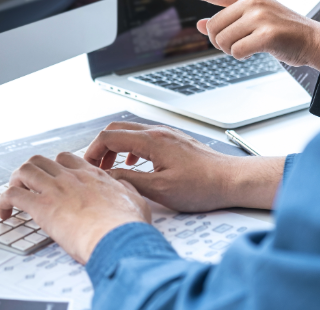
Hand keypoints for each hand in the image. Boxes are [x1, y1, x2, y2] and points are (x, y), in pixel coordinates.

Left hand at [0, 153, 150, 263]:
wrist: (118, 236)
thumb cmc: (127, 224)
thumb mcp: (136, 199)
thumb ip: (127, 189)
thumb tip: (124, 186)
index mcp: (91, 175)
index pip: (66, 158)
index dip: (55, 166)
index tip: (52, 178)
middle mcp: (70, 177)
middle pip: (40, 160)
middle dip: (30, 171)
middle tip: (28, 186)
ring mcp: (55, 190)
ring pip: (24, 171)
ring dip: (15, 182)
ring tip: (13, 196)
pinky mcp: (42, 207)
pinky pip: (13, 195)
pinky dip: (3, 202)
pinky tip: (4, 213)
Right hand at [84, 122, 284, 211]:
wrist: (232, 180)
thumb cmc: (202, 186)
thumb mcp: (160, 190)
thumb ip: (130, 181)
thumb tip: (107, 178)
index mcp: (151, 141)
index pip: (109, 136)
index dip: (92, 151)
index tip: (86, 167)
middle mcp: (158, 132)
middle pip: (117, 129)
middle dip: (100, 147)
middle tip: (94, 167)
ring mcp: (167, 134)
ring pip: (130, 132)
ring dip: (115, 148)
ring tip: (110, 169)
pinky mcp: (174, 141)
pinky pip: (144, 138)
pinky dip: (130, 149)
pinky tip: (134, 165)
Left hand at [167, 0, 319, 71]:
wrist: (313, 41)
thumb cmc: (281, 32)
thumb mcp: (253, 21)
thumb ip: (227, 20)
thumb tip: (199, 24)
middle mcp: (252, 1)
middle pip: (212, 27)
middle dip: (220, 42)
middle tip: (239, 43)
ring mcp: (260, 16)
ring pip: (221, 41)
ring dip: (230, 50)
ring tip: (250, 46)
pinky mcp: (266, 33)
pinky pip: (235, 51)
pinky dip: (241, 57)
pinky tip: (257, 51)